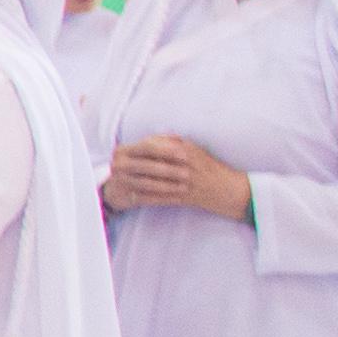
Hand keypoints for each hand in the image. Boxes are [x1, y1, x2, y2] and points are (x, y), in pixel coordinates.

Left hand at [106, 132, 255, 219]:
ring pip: (149, 182)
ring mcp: (182, 181)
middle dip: (127, 166)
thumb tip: (150, 138)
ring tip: (115, 182)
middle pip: (147, 164)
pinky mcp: (182, 197)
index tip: (117, 152)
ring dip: (130, 182)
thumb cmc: (208, 167)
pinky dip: (142, 198)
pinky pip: (157, 198)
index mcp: (183, 150)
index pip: (152, 147)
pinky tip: (129, 197)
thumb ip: (173, 141)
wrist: (227, 189)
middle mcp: (182, 164)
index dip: (132, 150)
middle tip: (111, 168)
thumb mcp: (193, 148)